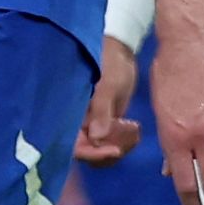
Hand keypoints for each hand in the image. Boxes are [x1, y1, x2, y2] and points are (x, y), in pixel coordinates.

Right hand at [76, 38, 140, 163]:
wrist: (120, 51)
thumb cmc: (108, 61)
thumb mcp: (107, 84)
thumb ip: (100, 110)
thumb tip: (96, 138)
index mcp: (68, 112)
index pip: (73, 145)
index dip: (91, 153)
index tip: (114, 150)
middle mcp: (76, 122)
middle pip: (87, 153)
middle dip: (109, 151)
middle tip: (130, 136)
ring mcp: (90, 124)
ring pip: (100, 150)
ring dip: (119, 147)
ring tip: (133, 128)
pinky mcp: (103, 124)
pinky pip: (111, 143)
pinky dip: (125, 142)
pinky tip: (134, 127)